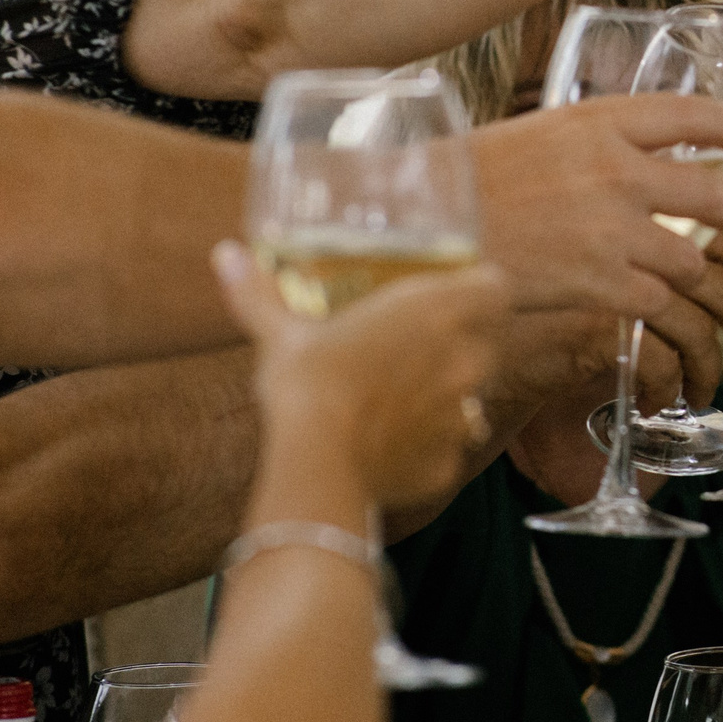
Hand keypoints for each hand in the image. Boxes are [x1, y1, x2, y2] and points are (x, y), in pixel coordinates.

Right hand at [213, 242, 508, 511]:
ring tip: (401, 397)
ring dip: (447, 394)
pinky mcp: (450, 461)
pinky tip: (390, 444)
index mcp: (436, 313)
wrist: (317, 465)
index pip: (496, 286)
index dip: (482, 287)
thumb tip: (226, 256)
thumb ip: (258, 293)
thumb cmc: (305, 386)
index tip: (458, 291)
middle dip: (462, 341)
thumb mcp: (280, 334)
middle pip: (489, 340)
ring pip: (474, 396)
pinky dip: (428, 445)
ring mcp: (462, 414)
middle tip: (417, 345)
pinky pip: (450, 447)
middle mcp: (463, 360)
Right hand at [471, 96, 722, 318]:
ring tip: (701, 282)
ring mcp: (612, 229)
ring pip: (693, 256)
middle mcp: (616, 170)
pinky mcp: (601, 283)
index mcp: (597, 122)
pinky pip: (660, 301)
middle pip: (710, 191)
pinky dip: (662, 311)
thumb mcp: (536, 134)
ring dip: (697, 271)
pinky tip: (658, 315)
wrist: (422, 228)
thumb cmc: (467, 181)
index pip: (686, 112)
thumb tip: (639, 150)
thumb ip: (593, 141)